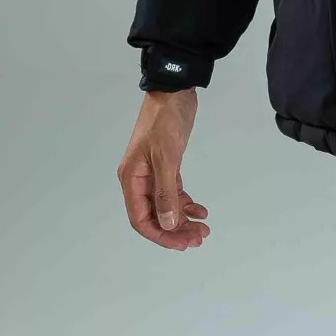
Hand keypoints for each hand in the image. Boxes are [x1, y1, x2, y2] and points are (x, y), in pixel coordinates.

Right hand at [117, 88, 208, 250]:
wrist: (174, 91)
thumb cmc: (165, 121)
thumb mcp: (166, 157)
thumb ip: (166, 192)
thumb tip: (168, 225)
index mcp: (132, 179)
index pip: (141, 219)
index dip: (160, 235)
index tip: (182, 243)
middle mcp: (140, 180)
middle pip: (155, 215)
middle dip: (175, 230)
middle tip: (198, 238)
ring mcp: (153, 172)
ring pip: (166, 205)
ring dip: (183, 219)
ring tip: (203, 229)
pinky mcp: (167, 165)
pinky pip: (175, 192)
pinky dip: (186, 202)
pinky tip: (201, 210)